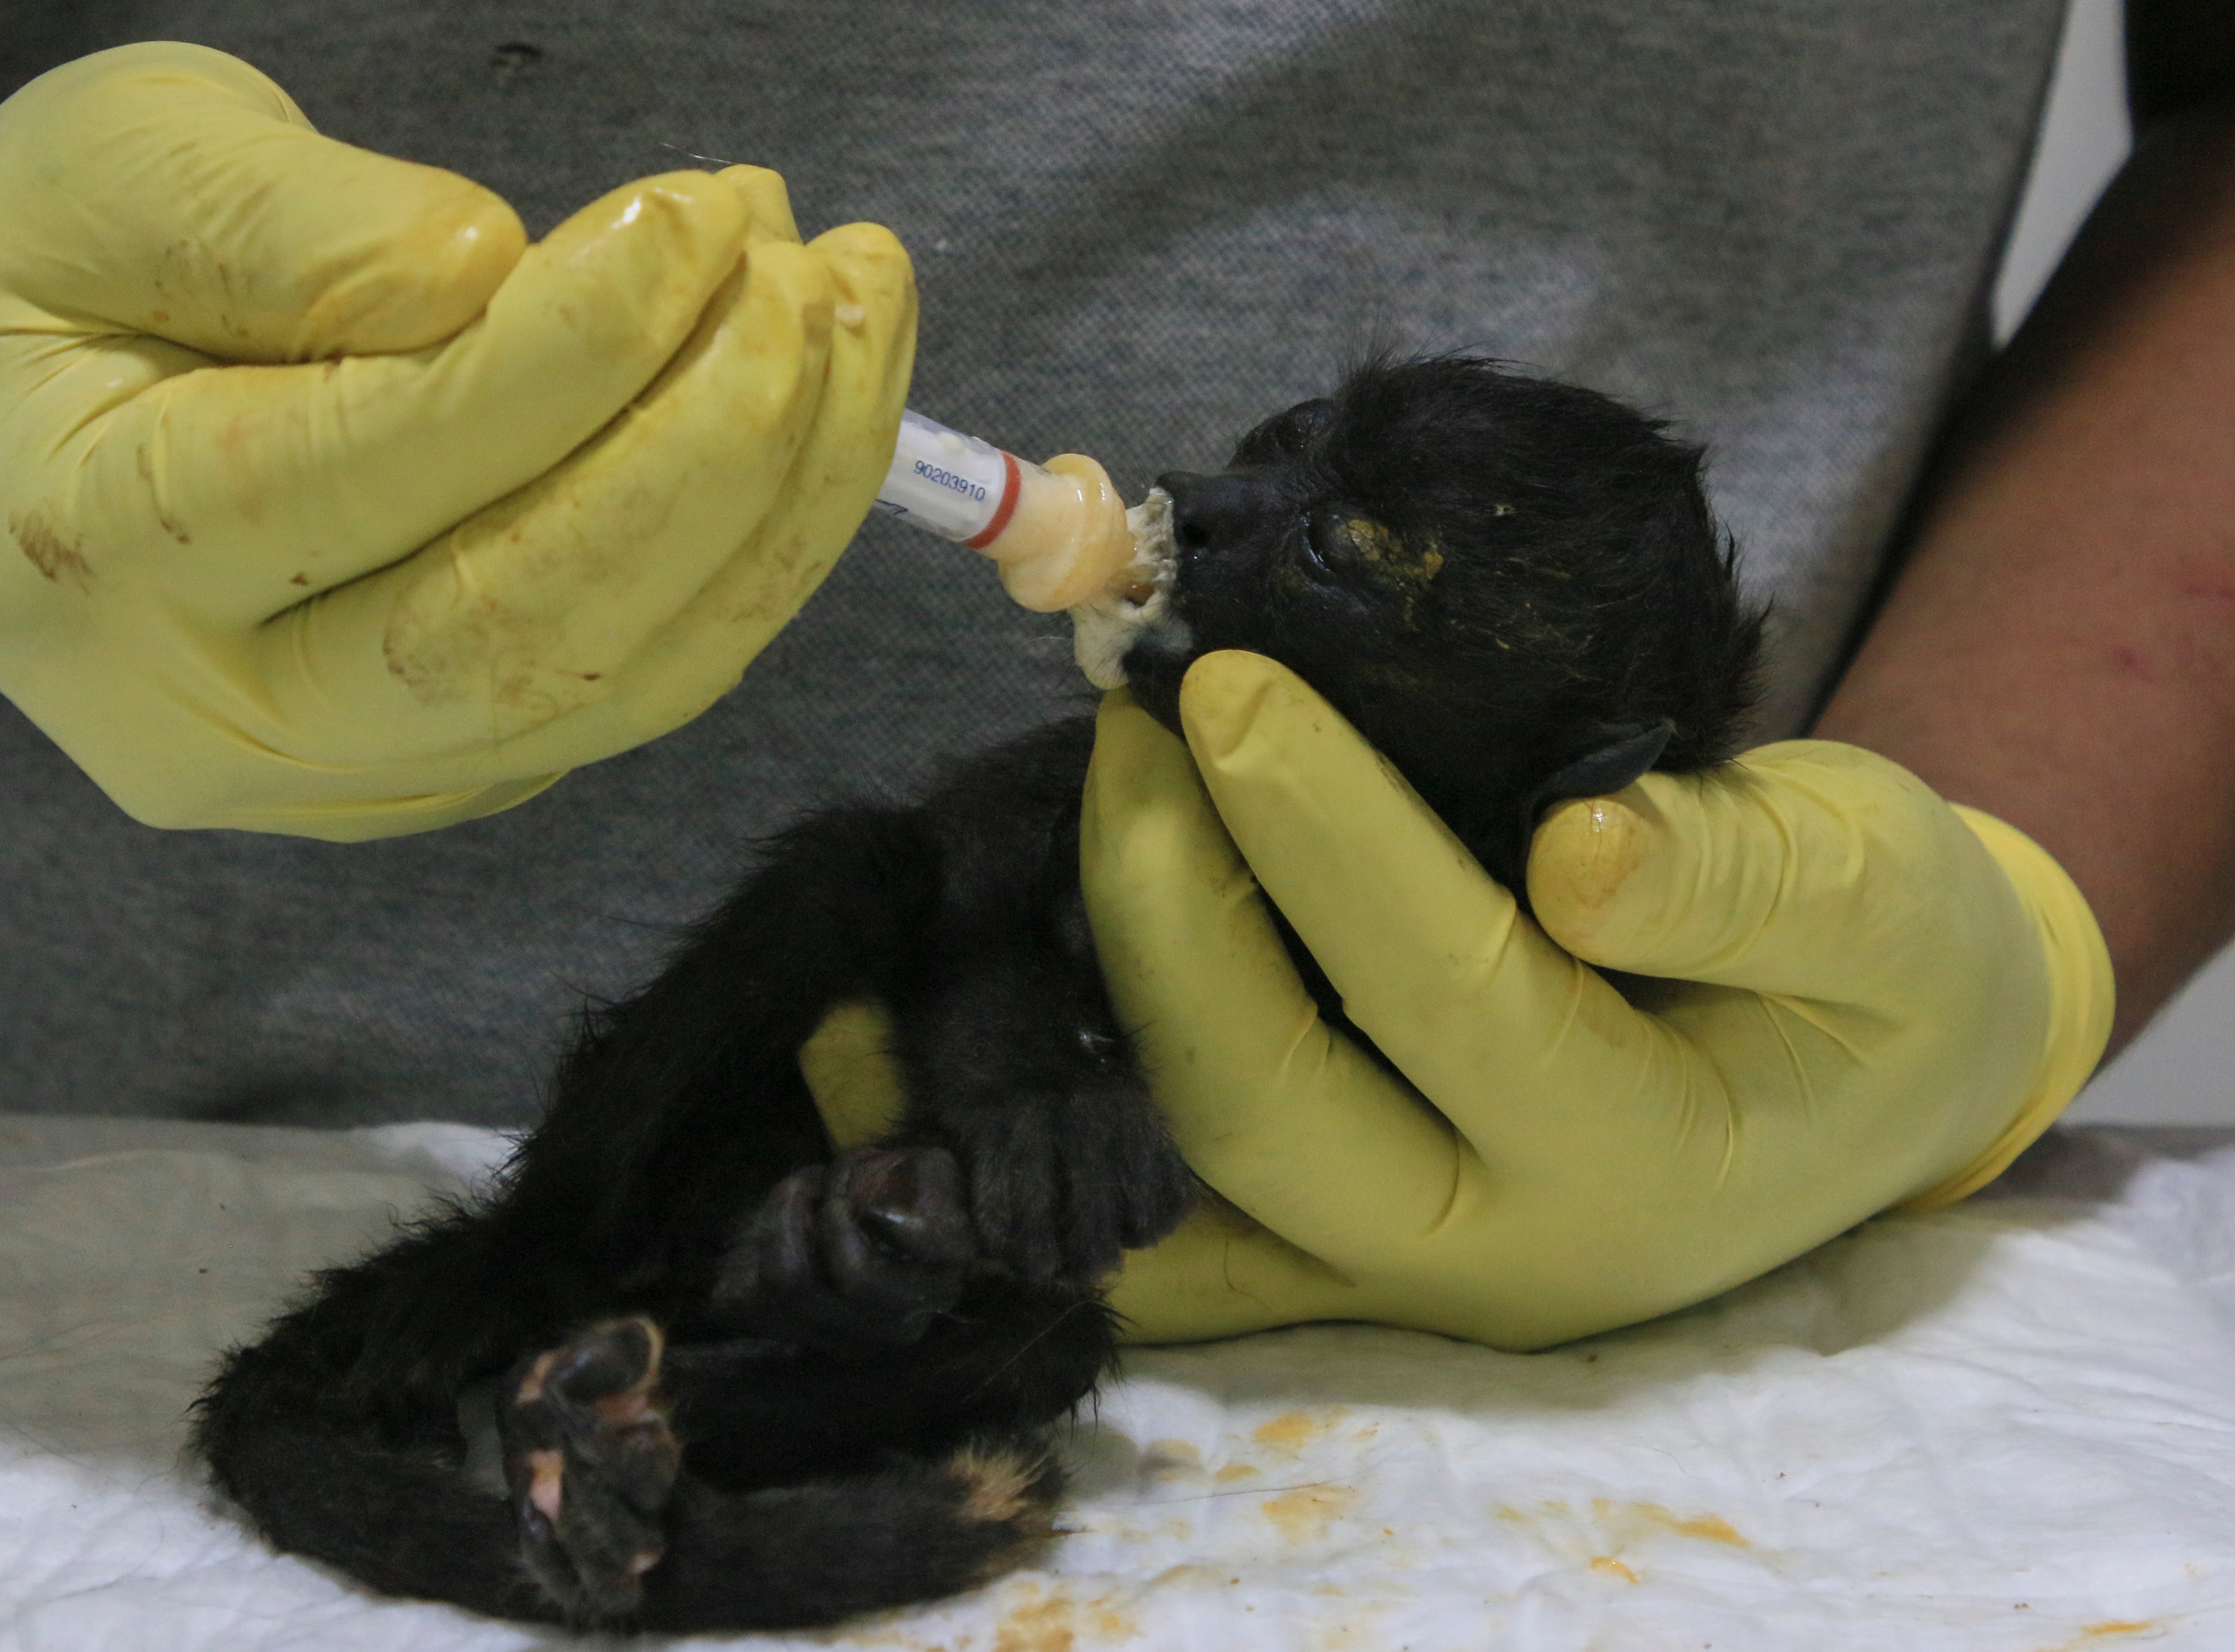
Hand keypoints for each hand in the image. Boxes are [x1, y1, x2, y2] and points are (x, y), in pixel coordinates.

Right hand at [0, 43, 911, 837]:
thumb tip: (493, 270)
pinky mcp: (472, 771)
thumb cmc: (63, 272)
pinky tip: (832, 402)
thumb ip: (278, 226)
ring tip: (857, 308)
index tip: (698, 217)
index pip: (368, 474)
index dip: (563, 353)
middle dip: (709, 447)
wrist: (37, 426)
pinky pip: (656, 676)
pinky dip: (770, 541)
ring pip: (623, 673)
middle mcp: (224, 720)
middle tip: (812, 274)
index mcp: (88, 554)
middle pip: (516, 627)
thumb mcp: (110, 170)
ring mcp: (361, 776)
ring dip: (784, 491)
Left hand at [1081, 653, 2112, 1349]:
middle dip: (1163, 906)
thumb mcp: (1886, 895)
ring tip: (1095, 797)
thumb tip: (1579, 851)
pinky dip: (1067, 1110)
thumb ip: (1754, 883)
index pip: (1449, 987)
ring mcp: (1393, 1281)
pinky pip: (1157, 1222)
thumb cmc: (1883, 968)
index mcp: (1646, 1166)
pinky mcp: (1330, 1261)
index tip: (1224, 680)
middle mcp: (1495, 1257)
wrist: (1869, 1089)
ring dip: (1091, 993)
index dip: (1323, 830)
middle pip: (1262, 1112)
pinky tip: (1014, 962)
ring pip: (1171, 1185)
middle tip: (1130, 720)